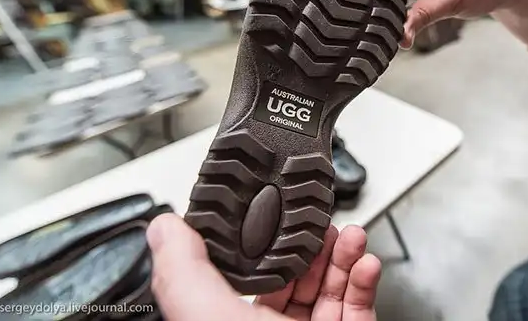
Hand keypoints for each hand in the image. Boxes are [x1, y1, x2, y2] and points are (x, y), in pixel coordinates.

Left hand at [147, 214, 380, 320]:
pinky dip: (364, 281)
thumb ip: (184, 273)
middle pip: (295, 278)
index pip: (248, 278)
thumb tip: (163, 230)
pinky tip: (364, 263)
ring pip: (330, 288)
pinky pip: (359, 307)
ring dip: (343, 256)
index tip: (278, 217)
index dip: (266, 244)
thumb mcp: (209, 317)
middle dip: (312, 246)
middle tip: (322, 224)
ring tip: (349, 236)